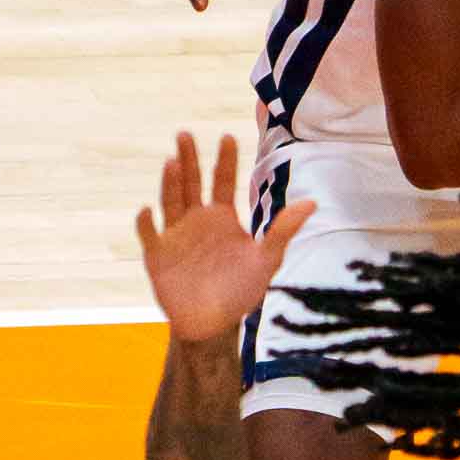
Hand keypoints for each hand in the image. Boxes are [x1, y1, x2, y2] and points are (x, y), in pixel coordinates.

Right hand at [137, 132, 314, 342]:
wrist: (212, 325)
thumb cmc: (240, 291)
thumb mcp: (266, 260)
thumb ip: (283, 230)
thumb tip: (312, 203)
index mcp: (222, 216)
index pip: (222, 180)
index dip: (225, 160)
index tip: (227, 137)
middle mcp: (196, 219)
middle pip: (191, 181)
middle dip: (188, 158)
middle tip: (185, 134)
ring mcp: (175, 234)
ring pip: (171, 200)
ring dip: (170, 182)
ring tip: (171, 161)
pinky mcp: (157, 254)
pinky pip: (149, 234)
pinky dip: (146, 222)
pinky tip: (147, 210)